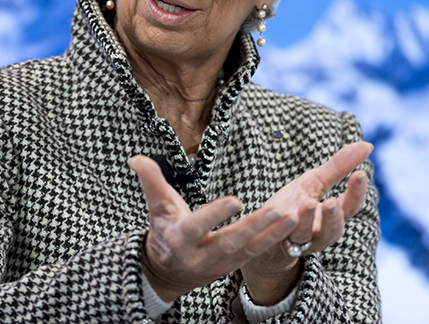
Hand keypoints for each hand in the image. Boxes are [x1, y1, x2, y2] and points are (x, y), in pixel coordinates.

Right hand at [129, 155, 296, 302]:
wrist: (167, 272)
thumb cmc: (164, 231)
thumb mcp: (156, 206)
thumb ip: (150, 181)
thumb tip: (135, 158)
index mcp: (179, 239)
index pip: (197, 226)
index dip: (215, 215)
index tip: (235, 201)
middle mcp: (200, 256)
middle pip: (230, 242)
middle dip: (254, 228)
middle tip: (277, 211)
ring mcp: (219, 265)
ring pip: (249, 250)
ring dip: (272, 235)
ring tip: (293, 217)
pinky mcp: (234, 267)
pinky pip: (256, 254)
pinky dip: (274, 240)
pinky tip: (292, 225)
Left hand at [240, 141, 373, 304]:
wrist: (266, 230)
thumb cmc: (295, 205)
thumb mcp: (314, 182)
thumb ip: (338, 167)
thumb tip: (367, 145)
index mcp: (331, 216)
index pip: (350, 207)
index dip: (356, 192)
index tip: (360, 174)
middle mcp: (319, 233)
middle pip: (333, 230)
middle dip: (334, 217)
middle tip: (332, 203)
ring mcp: (297, 240)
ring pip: (304, 236)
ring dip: (306, 220)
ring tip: (307, 203)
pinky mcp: (275, 243)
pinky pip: (278, 239)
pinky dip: (281, 227)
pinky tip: (281, 213)